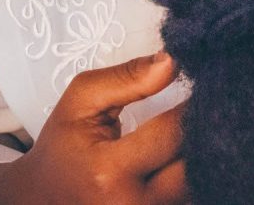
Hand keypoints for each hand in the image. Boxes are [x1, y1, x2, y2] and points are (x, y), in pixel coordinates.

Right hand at [0, 52, 187, 204]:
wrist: (44, 199)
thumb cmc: (63, 148)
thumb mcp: (80, 101)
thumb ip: (125, 79)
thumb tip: (172, 62)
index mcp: (110, 172)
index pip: (174, 131)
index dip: (193, 103)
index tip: (205, 84)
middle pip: (195, 163)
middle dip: (204, 130)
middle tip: (209, 105)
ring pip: (200, 182)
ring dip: (202, 153)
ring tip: (199, 128)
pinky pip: (190, 196)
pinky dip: (192, 174)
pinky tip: (184, 154)